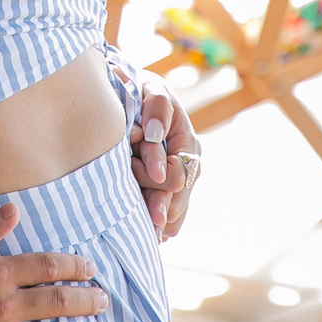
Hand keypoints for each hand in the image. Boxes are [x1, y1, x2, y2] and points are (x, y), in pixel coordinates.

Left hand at [129, 78, 200, 240]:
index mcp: (188, 144)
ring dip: (156, 220)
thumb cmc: (145, 92)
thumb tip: (153, 135)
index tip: (133, 168)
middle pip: (176, 202)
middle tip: (135, 211)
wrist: (136, 95)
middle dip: (155, 206)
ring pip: (173, 215)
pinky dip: (158, 225)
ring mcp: (179, 181)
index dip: (157, 180)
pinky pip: (169, 218)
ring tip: (144, 229)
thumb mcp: (152, 90)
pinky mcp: (167, 190)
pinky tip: (148, 231)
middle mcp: (188, 167)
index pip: (178, 176)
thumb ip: (156, 109)